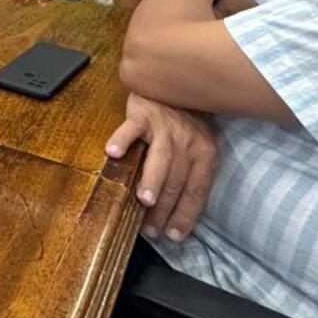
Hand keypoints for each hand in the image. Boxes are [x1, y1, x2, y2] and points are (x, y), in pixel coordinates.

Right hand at [105, 93, 218, 241]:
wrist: (172, 82)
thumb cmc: (183, 123)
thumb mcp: (196, 147)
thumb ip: (190, 173)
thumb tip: (177, 213)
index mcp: (205, 153)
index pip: (196, 191)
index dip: (185, 215)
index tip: (174, 236)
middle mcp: (188, 141)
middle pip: (177, 180)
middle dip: (165, 209)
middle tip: (151, 230)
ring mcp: (166, 127)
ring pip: (161, 158)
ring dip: (152, 180)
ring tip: (144, 201)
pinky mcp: (144, 113)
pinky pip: (132, 128)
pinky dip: (123, 140)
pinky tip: (113, 153)